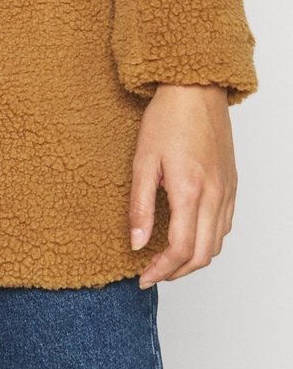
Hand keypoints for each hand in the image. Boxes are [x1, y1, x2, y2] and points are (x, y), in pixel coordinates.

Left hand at [129, 83, 237, 288]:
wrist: (196, 91)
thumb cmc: (167, 119)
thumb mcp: (142, 161)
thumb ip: (139, 206)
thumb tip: (136, 243)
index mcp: (189, 191)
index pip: (180, 250)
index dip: (160, 271)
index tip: (142, 277)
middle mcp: (214, 196)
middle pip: (203, 255)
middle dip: (177, 272)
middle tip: (152, 273)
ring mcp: (227, 191)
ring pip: (217, 243)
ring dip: (194, 259)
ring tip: (167, 260)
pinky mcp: (231, 184)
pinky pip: (224, 225)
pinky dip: (208, 240)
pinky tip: (188, 235)